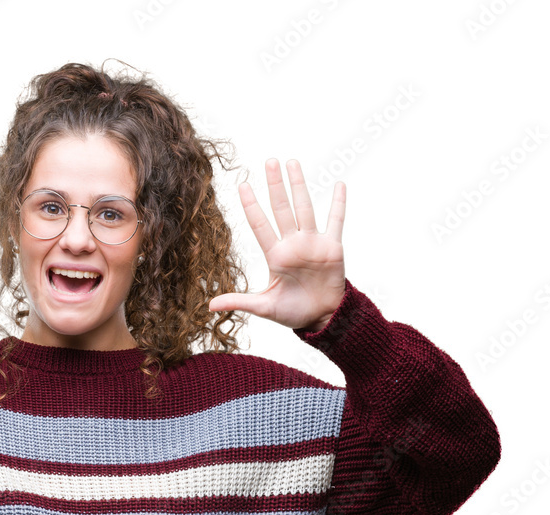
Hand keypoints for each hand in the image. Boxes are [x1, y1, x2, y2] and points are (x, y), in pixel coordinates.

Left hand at [208, 159, 345, 331]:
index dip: (252, 206)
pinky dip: (338, 204)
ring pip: (304, 208)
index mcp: (275, 256)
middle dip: (275, 186)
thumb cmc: (293, 312)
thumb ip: (239, 301)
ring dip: (299, 186)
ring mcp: (312, 243)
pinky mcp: (332, 247)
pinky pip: (336, 221)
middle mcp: (292, 244)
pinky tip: (339, 184)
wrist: (322, 318)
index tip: (242, 185)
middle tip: (269, 162)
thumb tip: (210, 306)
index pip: (260, 225)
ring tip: (291, 163)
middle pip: (281, 209)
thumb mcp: (264, 307)